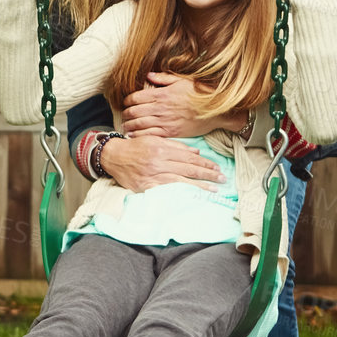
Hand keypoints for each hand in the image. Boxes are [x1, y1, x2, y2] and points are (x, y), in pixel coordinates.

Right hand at [98, 133, 227, 192]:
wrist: (113, 156)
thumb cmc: (135, 147)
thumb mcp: (155, 140)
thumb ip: (175, 146)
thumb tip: (196, 153)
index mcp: (162, 149)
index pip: (189, 158)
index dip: (205, 163)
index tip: (217, 168)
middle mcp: (159, 162)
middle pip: (188, 169)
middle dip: (207, 174)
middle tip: (222, 179)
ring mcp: (152, 176)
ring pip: (181, 181)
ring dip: (199, 186)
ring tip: (213, 190)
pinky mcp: (146, 187)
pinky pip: (167, 191)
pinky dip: (181, 193)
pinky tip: (192, 196)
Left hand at [120, 74, 236, 138]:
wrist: (217, 110)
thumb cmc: (201, 93)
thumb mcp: (183, 80)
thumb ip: (164, 78)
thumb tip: (149, 75)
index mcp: (162, 94)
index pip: (136, 97)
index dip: (127, 100)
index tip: (125, 102)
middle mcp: (161, 108)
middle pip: (134, 112)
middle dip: (126, 114)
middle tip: (123, 116)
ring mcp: (165, 121)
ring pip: (139, 124)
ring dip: (129, 126)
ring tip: (125, 127)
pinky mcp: (171, 132)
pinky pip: (150, 135)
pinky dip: (140, 136)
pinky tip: (134, 136)